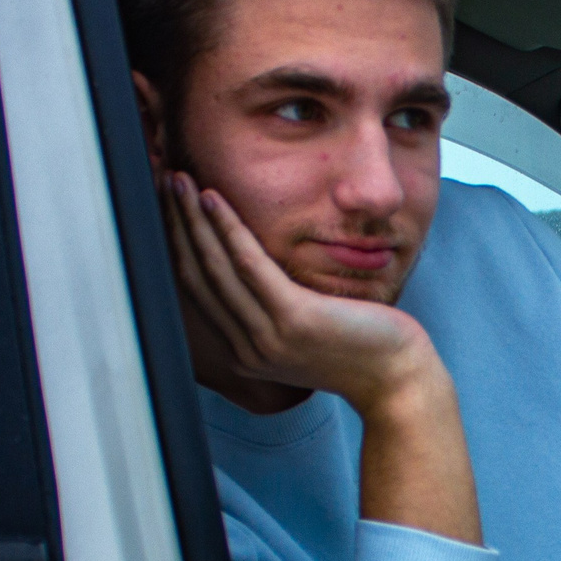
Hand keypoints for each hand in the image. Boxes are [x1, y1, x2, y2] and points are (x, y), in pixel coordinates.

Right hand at [164, 172, 481, 544]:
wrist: (397, 378)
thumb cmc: (361, 348)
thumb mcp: (305, 328)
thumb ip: (274, 308)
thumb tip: (254, 269)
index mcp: (246, 350)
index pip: (199, 291)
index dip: (178, 246)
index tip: (169, 209)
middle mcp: (248, 348)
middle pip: (196, 276)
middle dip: (176, 226)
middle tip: (163, 184)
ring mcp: (267, 337)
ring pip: (214, 267)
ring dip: (192, 220)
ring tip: (180, 182)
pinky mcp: (292, 320)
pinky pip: (249, 265)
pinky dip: (226, 229)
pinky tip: (214, 200)